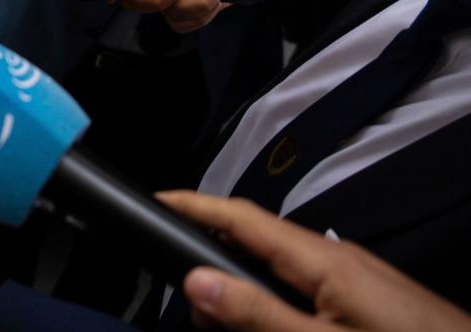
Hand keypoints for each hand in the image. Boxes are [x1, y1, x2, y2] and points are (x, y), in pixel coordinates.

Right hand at [157, 191, 470, 331]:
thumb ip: (256, 314)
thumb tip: (196, 279)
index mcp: (321, 259)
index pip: (242, 217)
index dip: (194, 206)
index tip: (155, 201)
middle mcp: (336, 257)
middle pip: (256, 241)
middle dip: (212, 261)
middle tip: (186, 304)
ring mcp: (354, 275)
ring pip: (279, 266)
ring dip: (242, 285)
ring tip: (220, 322)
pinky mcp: (366, 297)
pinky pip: (303, 284)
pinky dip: (271, 296)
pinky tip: (267, 323)